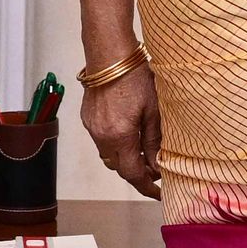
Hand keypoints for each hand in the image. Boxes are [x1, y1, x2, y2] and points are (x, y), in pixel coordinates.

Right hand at [82, 66, 160, 197]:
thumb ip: (154, 140)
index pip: (133, 173)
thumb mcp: (153, 110)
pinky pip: (101, 140)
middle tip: (156, 170)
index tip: (159, 194)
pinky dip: (115, 144)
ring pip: (109, 155)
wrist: (109, 53)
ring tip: (144, 152)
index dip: (146, 187)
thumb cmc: (134, 77)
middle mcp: (101, 136)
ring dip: (125, 158)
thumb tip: (158, 164)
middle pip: (119, 167)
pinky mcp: (87, 118)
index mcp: (119, 136)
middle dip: (137, 173)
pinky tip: (128, 133)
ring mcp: (91, 127)